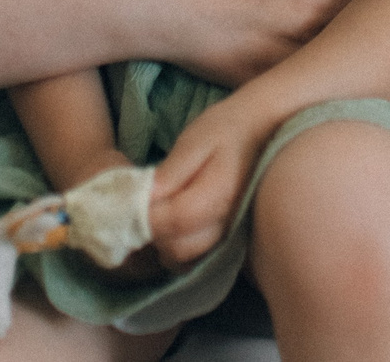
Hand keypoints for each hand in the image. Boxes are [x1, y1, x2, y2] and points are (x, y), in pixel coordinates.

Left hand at [145, 99, 274, 267]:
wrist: (266, 130)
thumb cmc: (228, 129)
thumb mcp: (195, 141)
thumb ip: (170, 173)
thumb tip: (141, 200)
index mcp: (217, 195)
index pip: (171, 222)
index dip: (142, 217)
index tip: (123, 205)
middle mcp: (227, 224)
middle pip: (176, 249)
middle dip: (149, 234)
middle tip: (133, 211)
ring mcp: (231, 235)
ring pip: (185, 259)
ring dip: (161, 244)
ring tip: (151, 215)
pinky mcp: (229, 239)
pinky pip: (196, 256)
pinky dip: (177, 247)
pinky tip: (170, 224)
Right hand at [167, 0, 371, 88]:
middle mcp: (316, 9)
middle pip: (372, 15)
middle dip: (377, 12)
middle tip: (376, 13)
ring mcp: (298, 47)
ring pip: (349, 52)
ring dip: (355, 47)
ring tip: (358, 44)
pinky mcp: (277, 76)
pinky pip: (315, 80)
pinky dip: (326, 76)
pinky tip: (327, 72)